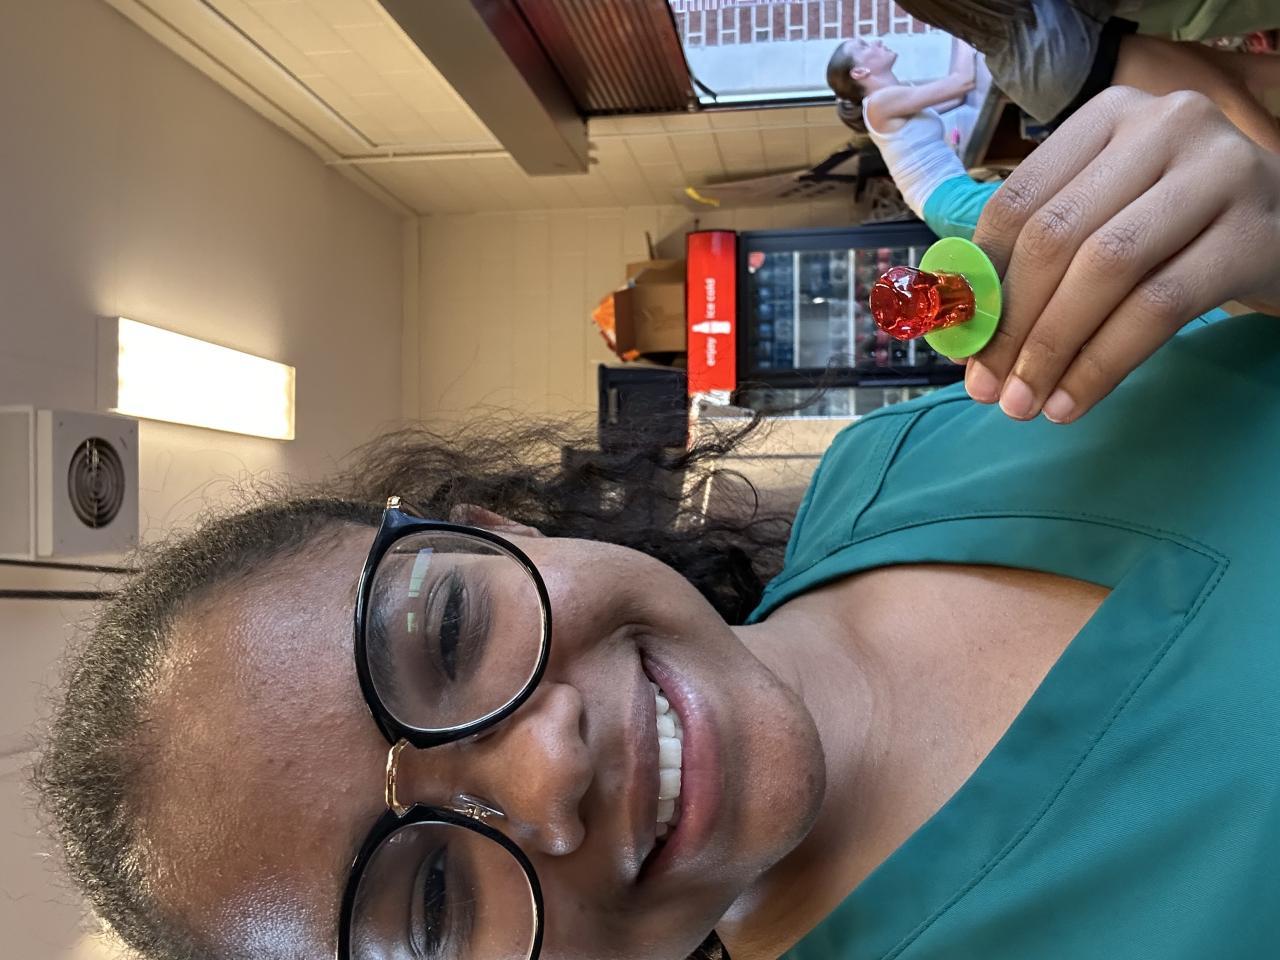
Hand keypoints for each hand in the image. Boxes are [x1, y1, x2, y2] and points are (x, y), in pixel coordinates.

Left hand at [967, 86, 1279, 423]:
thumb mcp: (1107, 213)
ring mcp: (1218, 172)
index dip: (980, 283)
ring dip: (1053, 349)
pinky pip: (1159, 309)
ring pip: (1106, 270)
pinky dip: (1103, 364)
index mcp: (1108, 115)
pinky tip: (1073, 401)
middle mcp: (1165, 125)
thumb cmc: (1177, 225)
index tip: (959, 346)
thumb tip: (962, 329)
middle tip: (989, 389)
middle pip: (1057, 237)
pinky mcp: (1254, 232)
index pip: (1018, 203)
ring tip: (1026, 404)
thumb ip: (1039, 254)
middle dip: (1011, 325)